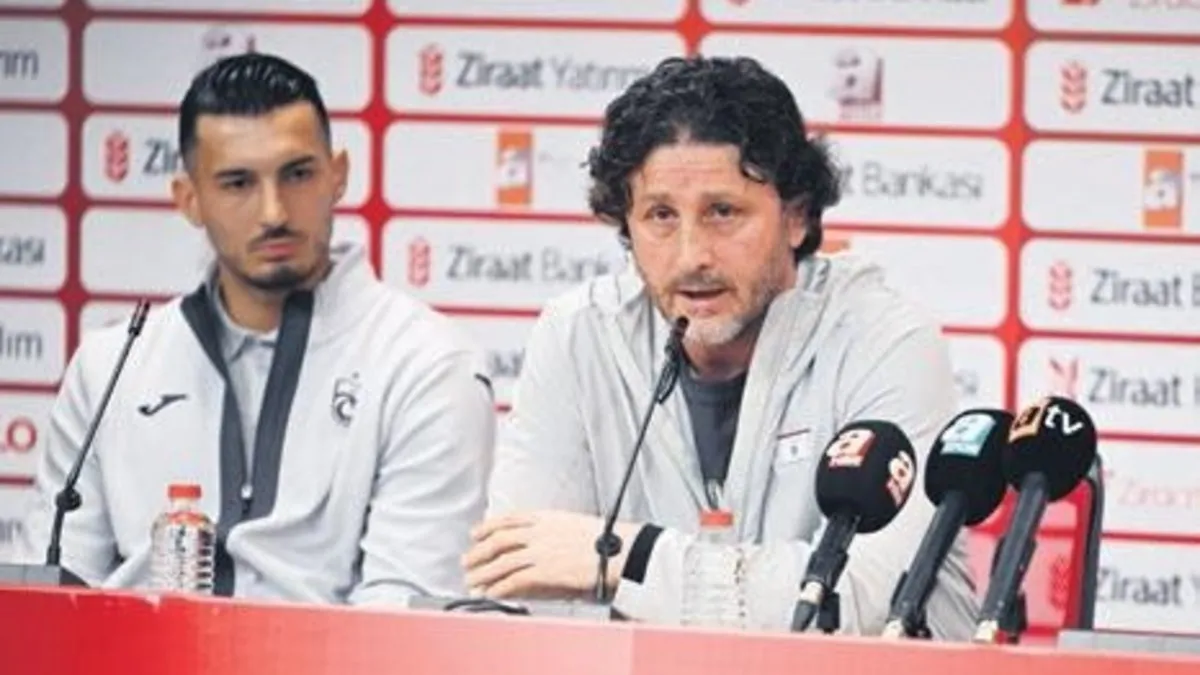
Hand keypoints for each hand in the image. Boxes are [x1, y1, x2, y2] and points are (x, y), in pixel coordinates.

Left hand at [462, 510, 641, 599]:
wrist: (620, 551)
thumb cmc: (604, 540)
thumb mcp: (573, 524)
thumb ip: (551, 528)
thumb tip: (535, 537)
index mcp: (547, 517)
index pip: (509, 519)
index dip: (488, 526)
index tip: (475, 532)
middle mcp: (540, 532)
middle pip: (499, 540)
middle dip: (479, 552)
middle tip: (467, 561)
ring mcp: (542, 551)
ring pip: (502, 562)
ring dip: (483, 573)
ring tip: (473, 582)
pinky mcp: (546, 571)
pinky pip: (515, 580)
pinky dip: (499, 588)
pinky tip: (492, 593)